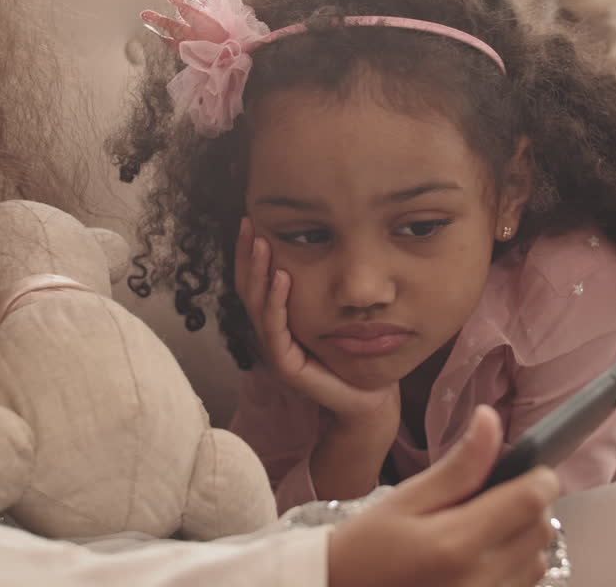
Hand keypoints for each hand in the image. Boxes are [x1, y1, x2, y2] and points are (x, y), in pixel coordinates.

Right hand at [234, 217, 398, 424]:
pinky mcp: (286, 367)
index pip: (255, 281)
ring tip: (261, 243)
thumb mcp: (336, 311)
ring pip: (258, 307)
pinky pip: (276, 330)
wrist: (369, 396)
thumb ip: (323, 285)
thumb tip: (324, 239)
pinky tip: (281, 277)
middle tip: (247, 223)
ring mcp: (276, 351)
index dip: (249, 253)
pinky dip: (276, 303)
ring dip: (258, 272)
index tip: (249, 219)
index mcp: (279, 320)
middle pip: (248, 290)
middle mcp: (271, 334)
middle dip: (246, 256)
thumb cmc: (355, 353)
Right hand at [328, 406, 560, 586]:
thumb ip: (458, 465)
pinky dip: (514, 563)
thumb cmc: (367, 547)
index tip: (523, 465)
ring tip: (482, 527)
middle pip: (542, 529)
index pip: (530, 500)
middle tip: (491, 493)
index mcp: (455, 543)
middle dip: (529, 503)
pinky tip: (480, 555)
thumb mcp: (405, 498)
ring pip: (539, 558)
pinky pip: (525, 583)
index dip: (536, 475)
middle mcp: (479, 579)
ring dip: (523, 536)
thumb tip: (491, 420)